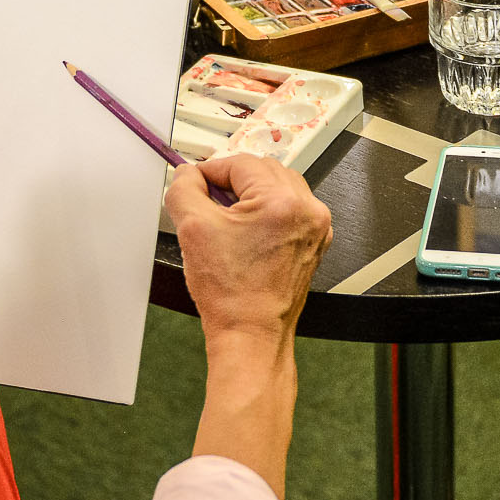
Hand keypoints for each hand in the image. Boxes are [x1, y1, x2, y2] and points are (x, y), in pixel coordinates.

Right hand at [171, 153, 331, 497]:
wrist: (252, 336)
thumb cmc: (231, 296)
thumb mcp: (193, 230)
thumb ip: (184, 189)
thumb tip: (186, 175)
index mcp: (282, 201)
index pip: (239, 162)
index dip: (208, 170)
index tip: (191, 183)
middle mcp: (307, 210)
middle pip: (262, 171)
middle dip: (230, 182)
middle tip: (205, 202)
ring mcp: (314, 228)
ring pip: (276, 189)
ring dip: (248, 196)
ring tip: (223, 222)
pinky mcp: (312, 243)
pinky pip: (286, 211)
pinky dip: (264, 214)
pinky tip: (243, 236)